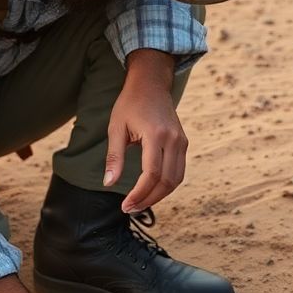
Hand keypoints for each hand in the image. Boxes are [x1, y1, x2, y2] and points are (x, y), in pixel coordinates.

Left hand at [105, 49, 185, 213]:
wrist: (151, 84)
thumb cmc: (130, 103)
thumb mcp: (116, 128)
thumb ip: (114, 157)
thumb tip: (109, 183)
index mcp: (155, 135)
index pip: (151, 174)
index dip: (139, 194)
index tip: (125, 205)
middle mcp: (173, 140)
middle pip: (166, 181)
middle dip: (149, 199)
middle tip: (131, 208)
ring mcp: (182, 142)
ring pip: (176, 180)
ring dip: (159, 196)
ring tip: (140, 202)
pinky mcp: (184, 144)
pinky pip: (179, 172)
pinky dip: (167, 185)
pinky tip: (151, 190)